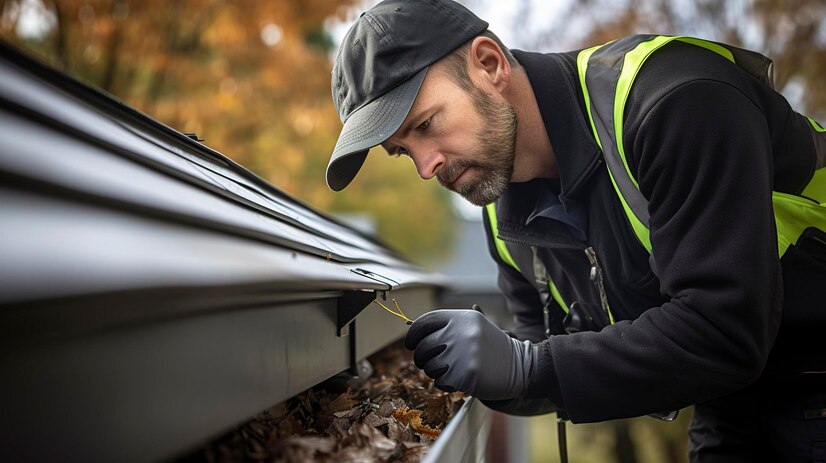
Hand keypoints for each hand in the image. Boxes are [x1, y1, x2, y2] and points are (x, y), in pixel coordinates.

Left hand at [404, 309, 538, 399]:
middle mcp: (461, 332)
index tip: (411, 343)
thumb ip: (448, 325)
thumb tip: (412, 326)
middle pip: (423, 347)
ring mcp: (464, 354)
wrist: (521, 367)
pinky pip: (440, 381)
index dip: (413, 335)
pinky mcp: (466, 375)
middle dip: (421, 357)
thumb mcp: (476, 326)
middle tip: (429, 361)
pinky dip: (445, 383)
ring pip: (429, 366)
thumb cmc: (493, 347)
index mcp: (462, 317)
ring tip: (450, 369)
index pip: (424, 322)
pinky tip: (459, 378)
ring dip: (434, 371)